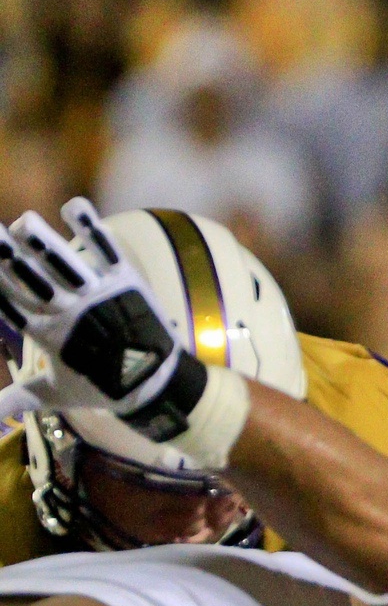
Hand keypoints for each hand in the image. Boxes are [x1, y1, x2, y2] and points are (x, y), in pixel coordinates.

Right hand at [0, 198, 188, 429]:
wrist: (154, 387)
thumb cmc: (101, 388)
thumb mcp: (53, 394)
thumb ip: (15, 400)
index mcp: (45, 335)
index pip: (9, 301)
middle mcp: (68, 312)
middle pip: (31, 278)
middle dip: (6, 255)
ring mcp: (98, 295)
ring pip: (64, 262)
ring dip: (42, 240)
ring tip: (24, 221)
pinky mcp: (127, 282)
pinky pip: (107, 250)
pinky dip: (92, 228)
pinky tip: (75, 205)